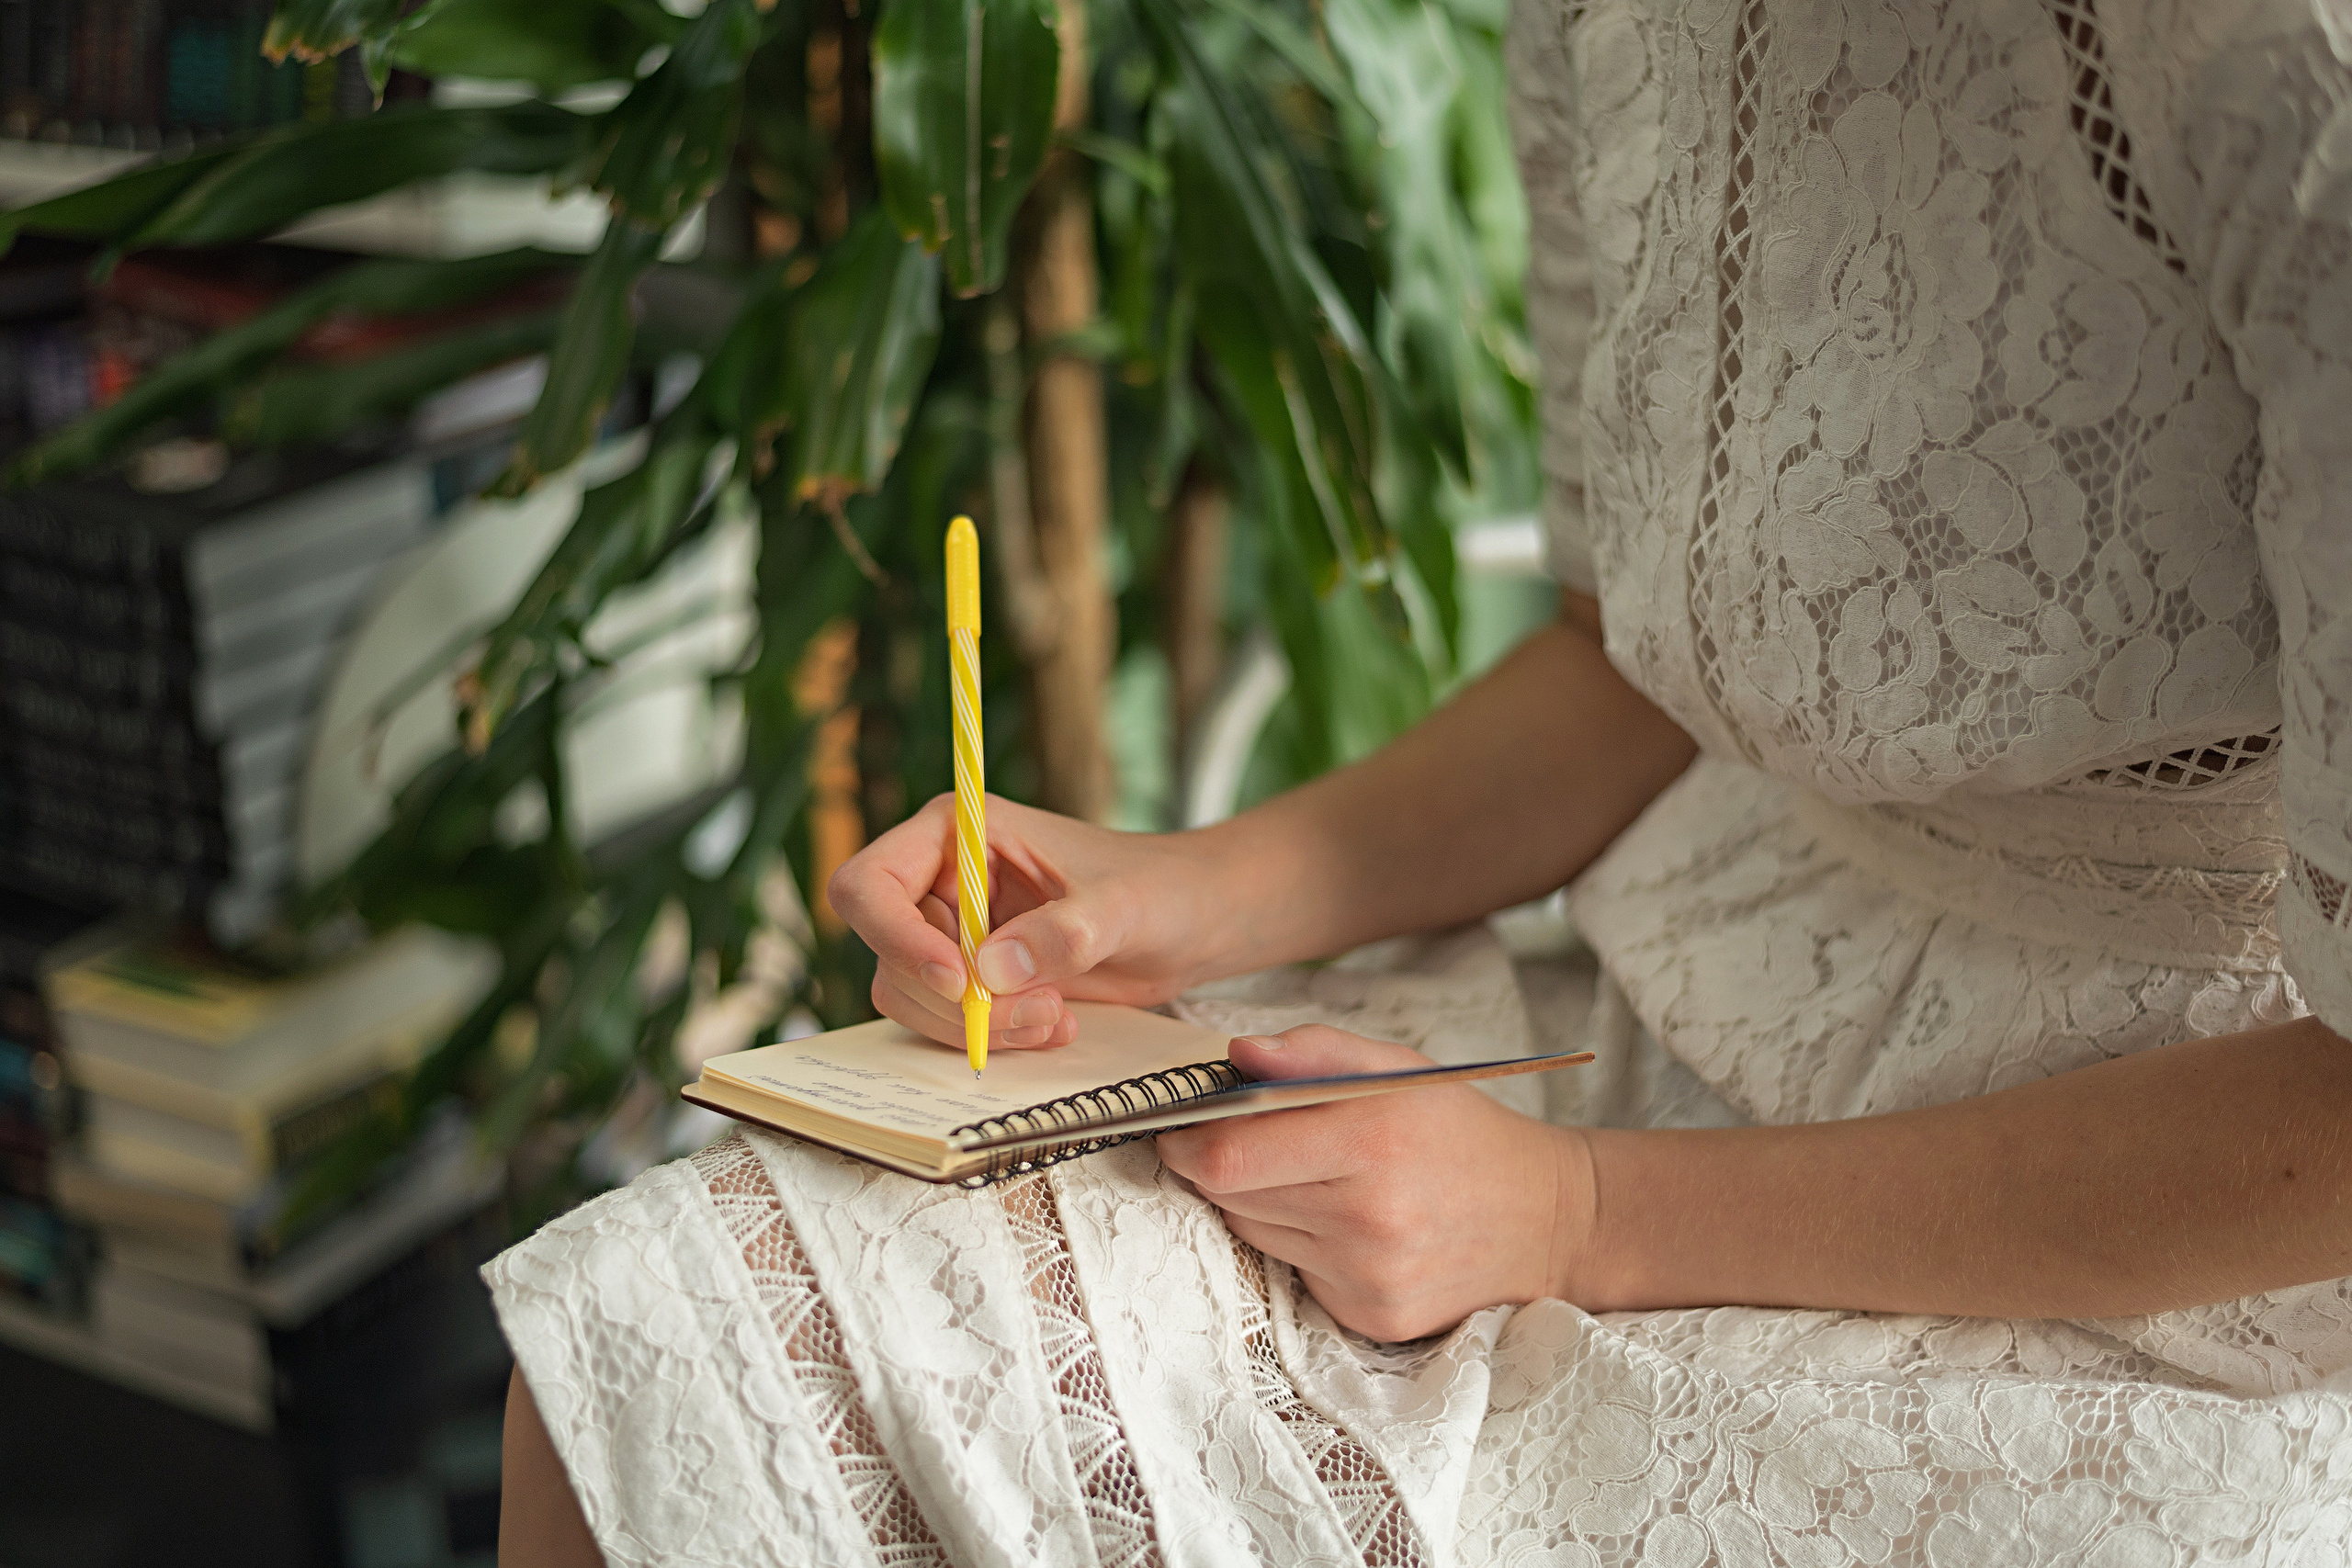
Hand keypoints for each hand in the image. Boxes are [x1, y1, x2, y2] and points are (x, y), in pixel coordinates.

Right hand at [827, 793, 1226, 1052]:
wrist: (1187, 922)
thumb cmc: (1158, 888)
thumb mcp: (1122, 906)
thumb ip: (1064, 932)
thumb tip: (990, 971)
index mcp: (957, 834)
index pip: (870, 884)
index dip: (895, 937)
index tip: (958, 981)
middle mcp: (939, 882)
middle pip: (889, 955)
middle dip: (957, 1001)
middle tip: (1040, 1011)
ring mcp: (952, 934)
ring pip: (914, 998)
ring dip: (979, 1025)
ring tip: (1055, 1018)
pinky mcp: (973, 980)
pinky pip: (947, 1022)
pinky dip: (993, 1037)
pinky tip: (1055, 1024)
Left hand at [1156, 1026, 1597, 1342]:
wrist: (1546, 1220)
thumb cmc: (1460, 1131)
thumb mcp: (1398, 1067)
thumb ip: (1313, 1051)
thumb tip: (1237, 1053)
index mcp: (1371, 1141)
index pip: (1227, 1157)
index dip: (1186, 1140)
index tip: (1180, 1124)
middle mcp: (1367, 1218)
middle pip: (1230, 1196)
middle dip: (1218, 1165)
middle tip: (1245, 1140)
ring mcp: (1368, 1277)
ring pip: (1254, 1234)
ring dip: (1259, 1204)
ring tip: (1314, 1178)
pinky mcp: (1369, 1317)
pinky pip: (1293, 1272)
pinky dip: (1300, 1244)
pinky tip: (1346, 1223)